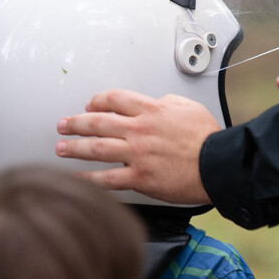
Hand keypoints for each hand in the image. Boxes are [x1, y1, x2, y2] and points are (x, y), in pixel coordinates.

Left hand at [56, 90, 218, 204]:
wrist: (217, 165)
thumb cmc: (208, 139)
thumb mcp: (189, 108)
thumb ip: (168, 103)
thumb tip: (157, 103)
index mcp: (151, 111)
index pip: (114, 99)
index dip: (97, 101)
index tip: (89, 105)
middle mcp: (140, 130)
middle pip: (97, 121)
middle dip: (75, 123)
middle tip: (63, 125)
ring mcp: (137, 154)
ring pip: (96, 149)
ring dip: (74, 148)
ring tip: (60, 148)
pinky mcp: (140, 178)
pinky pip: (107, 179)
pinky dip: (88, 179)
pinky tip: (76, 179)